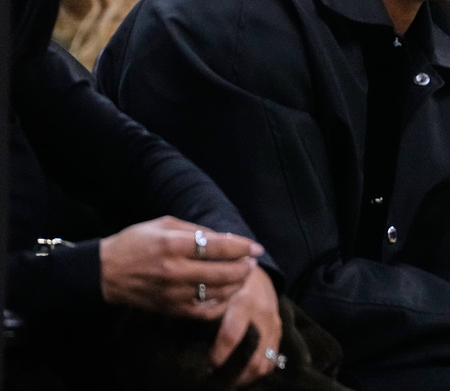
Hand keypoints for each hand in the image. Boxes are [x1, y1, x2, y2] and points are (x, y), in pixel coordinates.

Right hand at [99, 216, 263, 318]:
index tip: (256, 248)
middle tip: (252, 262)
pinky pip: (205, 312)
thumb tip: (228, 239)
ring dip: (237, 284)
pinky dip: (222, 304)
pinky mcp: (171, 310)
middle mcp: (174, 270)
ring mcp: (173, 293)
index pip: (217, 246)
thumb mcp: (164, 224)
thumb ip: (196, 231)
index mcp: (172, 244)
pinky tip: (228, 294)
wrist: (106, 272)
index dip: (242, 247)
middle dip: (244, 267)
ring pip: (217, 293)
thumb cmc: (137, 242)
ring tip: (243, 275)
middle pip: (222, 272)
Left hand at [210, 267, 281, 387]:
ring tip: (228, 382)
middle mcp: (262, 315)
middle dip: (233, 375)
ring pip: (264, 364)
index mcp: (244, 302)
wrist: (256, 272)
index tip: (206, 366)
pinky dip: (257, 371)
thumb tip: (188, 342)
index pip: (231, 336)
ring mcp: (274, 324)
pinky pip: (272, 360)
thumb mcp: (217, 290)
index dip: (218, 356)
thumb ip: (207, 312)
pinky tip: (242, 375)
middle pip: (252, 358)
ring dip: (245, 378)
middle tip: (216, 381)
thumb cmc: (229, 282)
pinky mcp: (279, 331)